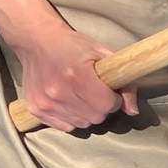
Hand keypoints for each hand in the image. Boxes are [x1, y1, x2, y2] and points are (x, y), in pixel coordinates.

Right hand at [6, 21, 136, 134]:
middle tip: (94, 92)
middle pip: (96, 117)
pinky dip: (71, 118)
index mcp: (78, 75)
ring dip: (86, 113)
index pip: (107, 105)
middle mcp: (59, 92)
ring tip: (80, 95)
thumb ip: (124, 83)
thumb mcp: (103, 55)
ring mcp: (46, 103)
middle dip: (101, 107)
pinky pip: (65, 127)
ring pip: (81, 124)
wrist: (36, 41)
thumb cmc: (72, 45)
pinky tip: (69, 102)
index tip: (109, 91)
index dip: (113, 99)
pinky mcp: (36, 109)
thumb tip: (132, 111)